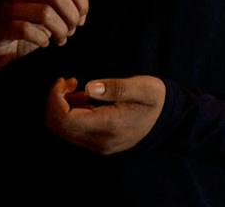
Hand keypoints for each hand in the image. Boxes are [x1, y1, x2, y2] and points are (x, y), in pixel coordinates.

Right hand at [0, 0, 88, 73]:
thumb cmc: (20, 32)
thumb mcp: (42, 15)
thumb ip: (61, 9)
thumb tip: (81, 14)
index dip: (80, 1)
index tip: (81, 19)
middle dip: (71, 17)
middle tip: (70, 32)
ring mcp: (8, 8)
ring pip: (45, 13)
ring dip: (60, 31)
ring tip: (59, 40)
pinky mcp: (2, 27)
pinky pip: (27, 30)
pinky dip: (41, 40)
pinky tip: (42, 44)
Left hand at [46, 75, 164, 154]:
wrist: (169, 120)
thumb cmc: (156, 100)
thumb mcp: (142, 88)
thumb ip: (116, 88)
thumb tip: (89, 87)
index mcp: (109, 126)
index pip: (65, 119)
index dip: (56, 98)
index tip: (66, 80)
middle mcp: (100, 141)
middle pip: (58, 126)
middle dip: (55, 100)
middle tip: (68, 81)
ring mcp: (98, 145)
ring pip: (63, 130)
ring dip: (61, 106)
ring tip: (76, 86)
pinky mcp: (98, 143)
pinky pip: (72, 131)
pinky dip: (69, 112)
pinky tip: (83, 97)